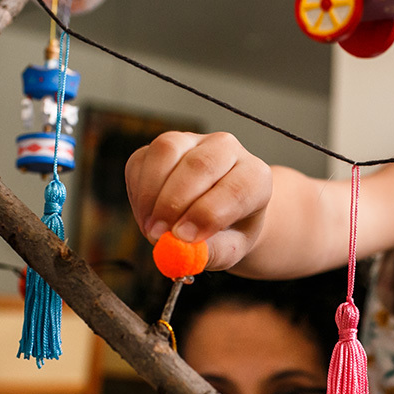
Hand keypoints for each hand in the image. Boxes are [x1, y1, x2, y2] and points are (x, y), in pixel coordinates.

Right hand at [126, 131, 272, 271]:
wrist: (219, 214)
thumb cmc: (228, 231)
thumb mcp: (229, 250)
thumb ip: (211, 253)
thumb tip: (180, 248)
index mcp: (255, 177)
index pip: (237, 188)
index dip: (207, 213)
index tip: (183, 238)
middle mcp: (227, 149)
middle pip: (200, 165)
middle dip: (173, 203)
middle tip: (158, 235)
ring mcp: (194, 140)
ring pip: (167, 150)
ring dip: (151, 194)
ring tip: (151, 229)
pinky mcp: (164, 144)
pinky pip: (143, 160)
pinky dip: (139, 192)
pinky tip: (147, 216)